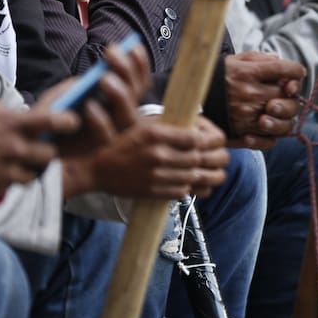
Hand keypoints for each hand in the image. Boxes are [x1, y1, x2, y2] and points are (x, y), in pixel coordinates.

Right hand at [0, 100, 77, 203]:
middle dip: (48, 151)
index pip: (52, 122)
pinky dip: (11, 180)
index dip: (68, 121)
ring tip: (20, 161)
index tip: (72, 120)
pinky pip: (13, 186)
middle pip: (50, 155)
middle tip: (40, 147)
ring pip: (34, 174)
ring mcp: (7, 172)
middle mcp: (14, 150)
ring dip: (30, 168)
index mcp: (11, 125)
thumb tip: (12, 114)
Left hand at [45, 41, 151, 159]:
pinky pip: (105, 136)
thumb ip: (82, 83)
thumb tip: (99, 72)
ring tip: (103, 78)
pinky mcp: (97, 148)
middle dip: (127, 70)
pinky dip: (99, 120)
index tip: (133, 46)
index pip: (138, 80)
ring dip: (119, 94)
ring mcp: (112, 132)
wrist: (39, 140)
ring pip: (126, 114)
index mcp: (119, 98)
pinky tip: (89, 105)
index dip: (140, 64)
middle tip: (111, 53)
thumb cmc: (56, 112)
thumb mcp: (67, 91)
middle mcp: (120, 114)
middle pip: (135, 93)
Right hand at [82, 114, 228, 199]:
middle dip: (215, 158)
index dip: (209, 139)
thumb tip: (197, 130)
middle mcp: (157, 153)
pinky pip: (183, 191)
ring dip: (210, 176)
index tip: (211, 139)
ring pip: (195, 177)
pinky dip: (194, 188)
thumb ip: (168, 128)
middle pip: (199, 158)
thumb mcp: (142, 126)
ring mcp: (155, 174)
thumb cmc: (120, 142)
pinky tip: (198, 183)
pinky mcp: (153, 191)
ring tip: (217, 173)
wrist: (95, 167)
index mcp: (154, 132)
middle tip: (222, 156)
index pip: (195, 137)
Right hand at [223, 51, 305, 148]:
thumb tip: (279, 61)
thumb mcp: (234, 60)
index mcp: (247, 73)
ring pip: (284, 122)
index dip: (296, 71)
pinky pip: (269, 141)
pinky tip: (266, 125)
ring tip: (275, 109)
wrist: (189, 99)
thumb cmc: (216, 77)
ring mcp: (247, 116)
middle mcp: (249, 94)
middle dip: (292, 94)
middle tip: (285, 92)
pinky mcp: (242, 134)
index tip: (296, 73)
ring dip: (285, 116)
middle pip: (288, 98)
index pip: (285, 70)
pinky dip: (272, 136)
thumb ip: (259, 59)